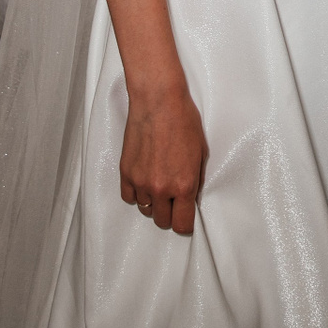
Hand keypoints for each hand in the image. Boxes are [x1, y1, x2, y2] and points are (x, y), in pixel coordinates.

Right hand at [119, 83, 207, 233]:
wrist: (159, 101)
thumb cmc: (183, 121)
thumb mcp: (201, 153)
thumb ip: (195, 180)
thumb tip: (191, 197)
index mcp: (183, 185)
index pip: (181, 225)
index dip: (185, 224)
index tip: (185, 217)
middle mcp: (160, 188)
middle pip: (162, 221)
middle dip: (169, 213)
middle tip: (173, 198)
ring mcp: (141, 181)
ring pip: (145, 210)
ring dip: (153, 203)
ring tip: (159, 184)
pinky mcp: (126, 172)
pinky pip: (129, 197)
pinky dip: (136, 193)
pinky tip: (144, 180)